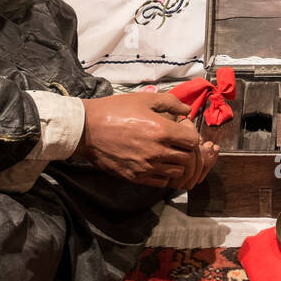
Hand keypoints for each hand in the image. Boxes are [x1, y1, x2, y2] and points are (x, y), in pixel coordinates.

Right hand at [75, 92, 219, 188]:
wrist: (87, 129)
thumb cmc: (115, 110)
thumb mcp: (145, 98)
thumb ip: (171, 102)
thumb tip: (187, 110)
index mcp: (162, 130)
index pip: (193, 141)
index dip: (191, 134)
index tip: (182, 129)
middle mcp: (157, 152)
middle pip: (188, 158)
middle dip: (188, 150)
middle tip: (178, 142)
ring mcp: (147, 167)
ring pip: (177, 172)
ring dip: (178, 163)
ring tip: (169, 153)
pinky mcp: (136, 177)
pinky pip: (161, 182)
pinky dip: (165, 174)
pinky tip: (158, 163)